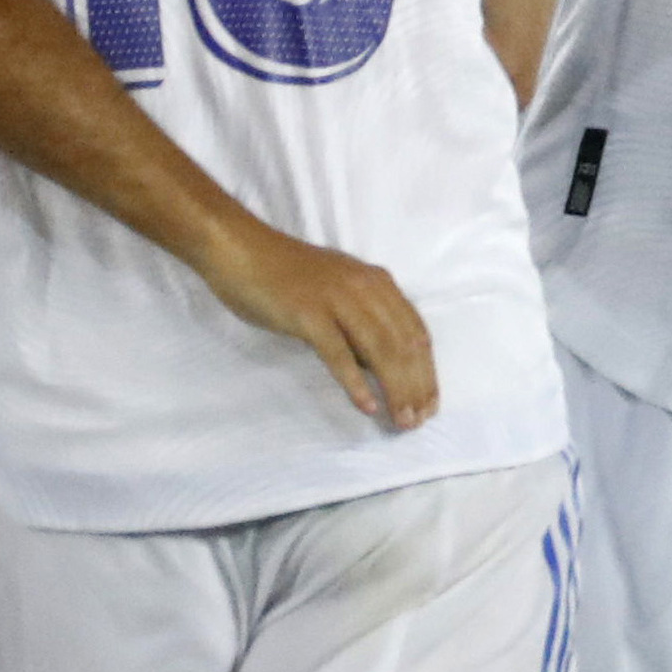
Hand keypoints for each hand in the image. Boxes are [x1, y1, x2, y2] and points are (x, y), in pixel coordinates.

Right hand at [193, 224, 437, 431]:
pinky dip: (355, 382)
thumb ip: (362, 322)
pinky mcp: (308, 314)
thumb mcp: (339, 292)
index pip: (416, 332)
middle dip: (416, 386)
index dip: (427, 371)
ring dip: (394, 389)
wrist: (241, 249)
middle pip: (403, 344)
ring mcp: (337, 300)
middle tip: (418, 422)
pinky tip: (367, 406)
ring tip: (400, 420)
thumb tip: (380, 365)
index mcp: (377, 283)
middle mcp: (365, 288)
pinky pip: (338, 353)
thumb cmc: (287, 277)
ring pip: (379, 350)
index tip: (431, 404)